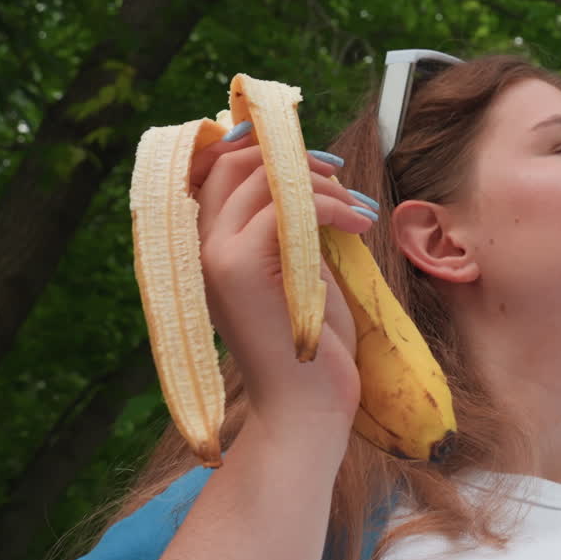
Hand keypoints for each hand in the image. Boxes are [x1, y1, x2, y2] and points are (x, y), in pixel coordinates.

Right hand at [190, 132, 376, 440]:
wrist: (307, 407)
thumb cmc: (311, 345)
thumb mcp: (300, 271)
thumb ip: (292, 229)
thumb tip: (313, 179)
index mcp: (210, 247)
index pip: (218, 169)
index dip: (266, 151)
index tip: (318, 164)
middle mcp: (201, 247)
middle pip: (234, 163)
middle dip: (294, 159)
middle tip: (340, 179)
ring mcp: (216, 256)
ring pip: (260, 178)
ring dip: (319, 182)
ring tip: (355, 208)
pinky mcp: (240, 268)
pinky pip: (284, 205)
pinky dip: (329, 205)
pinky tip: (358, 225)